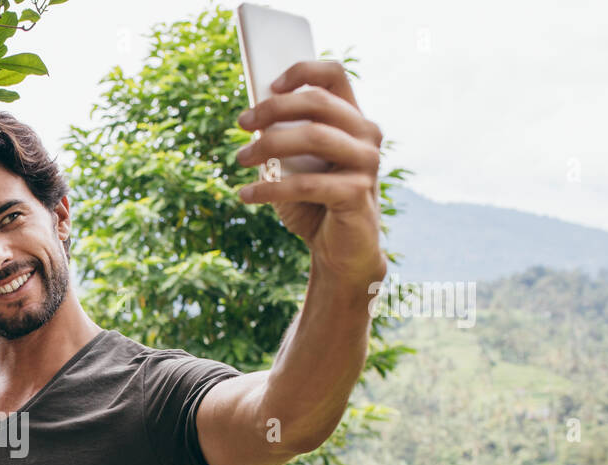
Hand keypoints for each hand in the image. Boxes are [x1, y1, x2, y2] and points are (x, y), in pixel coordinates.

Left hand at [234, 60, 386, 286]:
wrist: (337, 250)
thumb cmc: (312, 203)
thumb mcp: (292, 165)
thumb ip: (281, 138)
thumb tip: (251, 119)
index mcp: (352, 119)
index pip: (334, 75)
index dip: (302, 71)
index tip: (269, 85)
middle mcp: (366, 133)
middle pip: (318, 101)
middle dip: (273, 108)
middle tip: (241, 122)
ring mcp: (366, 161)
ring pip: (314, 136)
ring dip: (269, 145)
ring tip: (240, 159)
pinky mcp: (358, 192)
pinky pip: (307, 183)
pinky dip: (270, 188)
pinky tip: (246, 194)